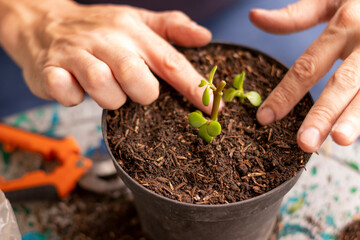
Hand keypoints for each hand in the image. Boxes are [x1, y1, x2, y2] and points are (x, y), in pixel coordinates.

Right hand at [0, 0, 211, 111]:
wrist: (42, 21)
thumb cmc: (98, 28)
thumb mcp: (135, 20)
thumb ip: (171, 28)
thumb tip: (205, 37)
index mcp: (132, 30)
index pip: (170, 61)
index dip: (193, 86)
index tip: (213, 107)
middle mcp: (106, 40)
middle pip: (136, 76)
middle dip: (142, 93)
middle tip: (134, 89)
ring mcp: (76, 54)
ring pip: (103, 86)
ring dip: (109, 97)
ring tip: (105, 88)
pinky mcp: (51, 70)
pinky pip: (65, 91)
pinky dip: (73, 97)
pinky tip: (75, 88)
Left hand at [250, 0, 359, 151]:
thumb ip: (296, 15)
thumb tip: (253, 17)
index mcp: (345, 24)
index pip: (307, 66)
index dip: (284, 94)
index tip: (264, 119)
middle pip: (342, 83)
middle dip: (323, 114)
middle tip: (304, 143)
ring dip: (355, 118)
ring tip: (339, 140)